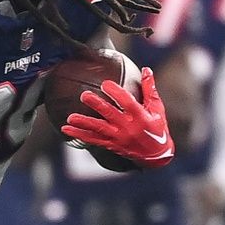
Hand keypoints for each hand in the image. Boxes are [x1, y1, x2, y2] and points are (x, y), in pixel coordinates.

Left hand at [60, 68, 175, 167]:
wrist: (157, 155)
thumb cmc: (158, 128)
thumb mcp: (157, 108)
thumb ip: (149, 89)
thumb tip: (146, 70)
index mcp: (140, 116)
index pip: (127, 103)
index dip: (116, 93)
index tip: (106, 84)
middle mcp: (128, 127)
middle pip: (110, 114)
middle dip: (96, 105)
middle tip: (84, 95)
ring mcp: (119, 138)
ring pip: (99, 129)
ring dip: (84, 123)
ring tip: (71, 118)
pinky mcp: (112, 145)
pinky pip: (94, 140)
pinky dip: (80, 135)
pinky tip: (67, 129)